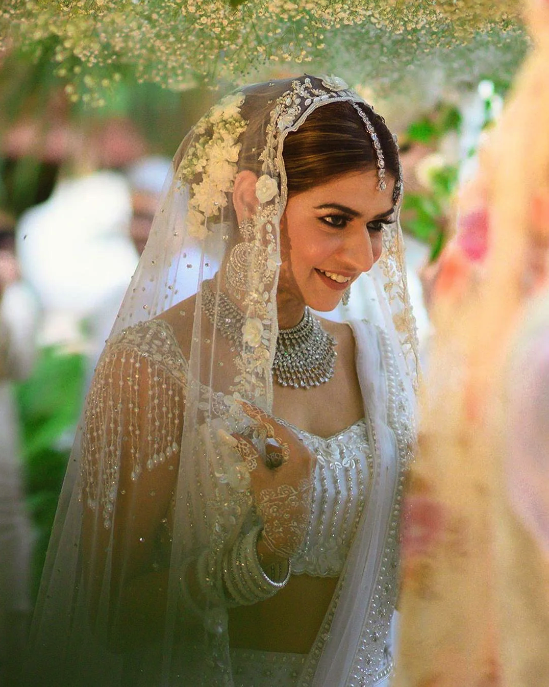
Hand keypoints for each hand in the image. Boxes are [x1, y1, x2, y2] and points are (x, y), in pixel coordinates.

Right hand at [233, 401, 314, 559]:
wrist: (289, 533)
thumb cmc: (276, 505)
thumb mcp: (259, 478)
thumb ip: (248, 454)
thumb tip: (233, 435)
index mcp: (299, 454)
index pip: (277, 427)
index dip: (258, 415)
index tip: (243, 405)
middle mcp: (307, 455)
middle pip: (281, 433)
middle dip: (261, 428)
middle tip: (243, 419)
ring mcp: (306, 463)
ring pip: (282, 445)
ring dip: (264, 444)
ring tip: (247, 444)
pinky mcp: (302, 470)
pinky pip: (285, 455)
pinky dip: (271, 454)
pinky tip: (258, 459)